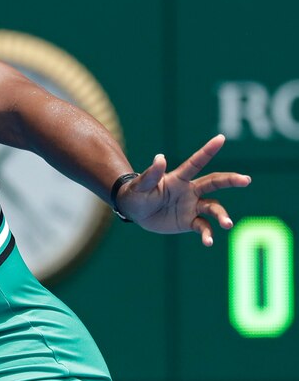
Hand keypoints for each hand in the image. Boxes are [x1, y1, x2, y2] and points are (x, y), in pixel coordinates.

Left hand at [115, 134, 251, 245]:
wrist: (135, 212)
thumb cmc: (136, 194)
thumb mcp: (140, 185)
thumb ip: (150, 174)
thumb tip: (160, 157)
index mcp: (178, 178)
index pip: (195, 163)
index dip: (207, 150)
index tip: (221, 138)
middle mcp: (190, 191)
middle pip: (214, 182)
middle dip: (231, 180)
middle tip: (246, 180)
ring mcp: (192, 206)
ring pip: (213, 208)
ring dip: (222, 215)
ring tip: (227, 224)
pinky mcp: (189, 222)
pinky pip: (203, 228)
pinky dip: (207, 235)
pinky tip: (208, 242)